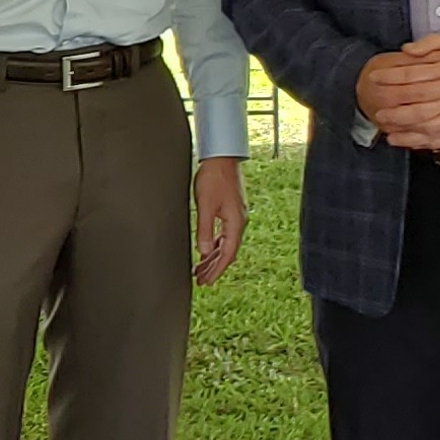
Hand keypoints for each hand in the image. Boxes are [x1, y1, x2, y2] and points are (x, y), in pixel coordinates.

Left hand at [192, 157, 247, 285]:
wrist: (221, 157)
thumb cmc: (214, 178)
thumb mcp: (205, 205)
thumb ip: (204, 230)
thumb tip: (203, 252)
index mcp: (235, 223)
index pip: (227, 254)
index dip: (216, 270)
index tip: (206, 281)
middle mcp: (239, 222)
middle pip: (227, 252)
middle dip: (214, 268)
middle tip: (201, 280)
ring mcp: (235, 216)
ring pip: (225, 244)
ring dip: (213, 258)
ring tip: (200, 269)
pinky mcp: (230, 210)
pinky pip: (224, 235)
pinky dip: (214, 245)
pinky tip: (206, 250)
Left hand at [377, 33, 439, 149]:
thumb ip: (433, 43)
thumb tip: (406, 50)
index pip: (415, 72)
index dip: (392, 75)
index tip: (375, 76)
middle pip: (421, 101)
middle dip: (396, 107)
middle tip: (377, 108)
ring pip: (432, 122)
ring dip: (408, 127)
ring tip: (388, 128)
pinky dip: (428, 140)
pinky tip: (411, 141)